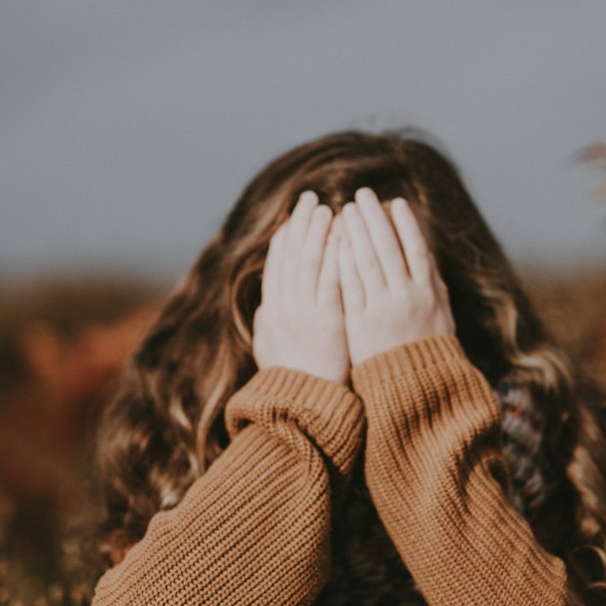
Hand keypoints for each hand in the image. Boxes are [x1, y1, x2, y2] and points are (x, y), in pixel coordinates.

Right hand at [252, 190, 349, 384]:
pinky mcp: (326, 319)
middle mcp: (283, 307)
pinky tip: (342, 235)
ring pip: (309, 261)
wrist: (302, 408)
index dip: (284, 237)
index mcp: (270, 311)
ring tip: (327, 207)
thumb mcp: (269, 352)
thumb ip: (267, 327)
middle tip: (309, 198)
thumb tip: (263, 312)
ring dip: (317, 231)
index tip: (291, 216)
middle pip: (290, 254)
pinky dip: (334, 254)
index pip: (276, 264)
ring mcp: (304, 311)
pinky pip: (330, 279)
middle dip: (300, 223)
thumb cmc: (290, 385)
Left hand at [335, 186, 454, 365]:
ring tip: (345, 210)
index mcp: (428, 293)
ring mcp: (382, 309)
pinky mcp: (361, 324)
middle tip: (362, 195)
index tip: (394, 202)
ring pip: (368, 262)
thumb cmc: (429, 353)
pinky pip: (351, 287)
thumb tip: (426, 256)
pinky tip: (335, 243)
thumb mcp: (442, 318)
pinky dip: (343, 263)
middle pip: (389, 248)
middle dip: (374, 219)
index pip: (416, 248)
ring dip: (355, 233)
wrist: (415, 391)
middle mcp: (406, 297)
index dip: (405, 223)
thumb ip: (435, 286)